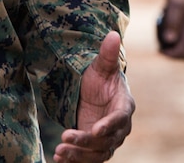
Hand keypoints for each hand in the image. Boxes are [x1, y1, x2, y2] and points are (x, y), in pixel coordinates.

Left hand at [54, 31, 133, 161]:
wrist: (94, 93)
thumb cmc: (100, 78)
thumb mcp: (101, 66)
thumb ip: (107, 54)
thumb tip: (112, 34)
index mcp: (125, 106)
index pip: (119, 119)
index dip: (109, 125)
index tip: (95, 130)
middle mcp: (119, 127)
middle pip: (107, 141)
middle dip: (86, 143)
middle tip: (64, 138)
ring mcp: (108, 139)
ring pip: (97, 154)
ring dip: (78, 156)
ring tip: (59, 152)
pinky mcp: (96, 148)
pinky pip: (89, 159)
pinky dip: (75, 162)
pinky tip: (59, 160)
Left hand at [157, 0, 183, 59]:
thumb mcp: (174, 3)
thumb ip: (172, 22)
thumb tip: (169, 40)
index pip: (183, 54)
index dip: (170, 54)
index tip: (158, 46)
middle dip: (170, 50)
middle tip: (159, 36)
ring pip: (182, 46)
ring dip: (169, 41)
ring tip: (162, 24)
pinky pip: (180, 38)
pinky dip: (171, 34)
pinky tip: (166, 21)